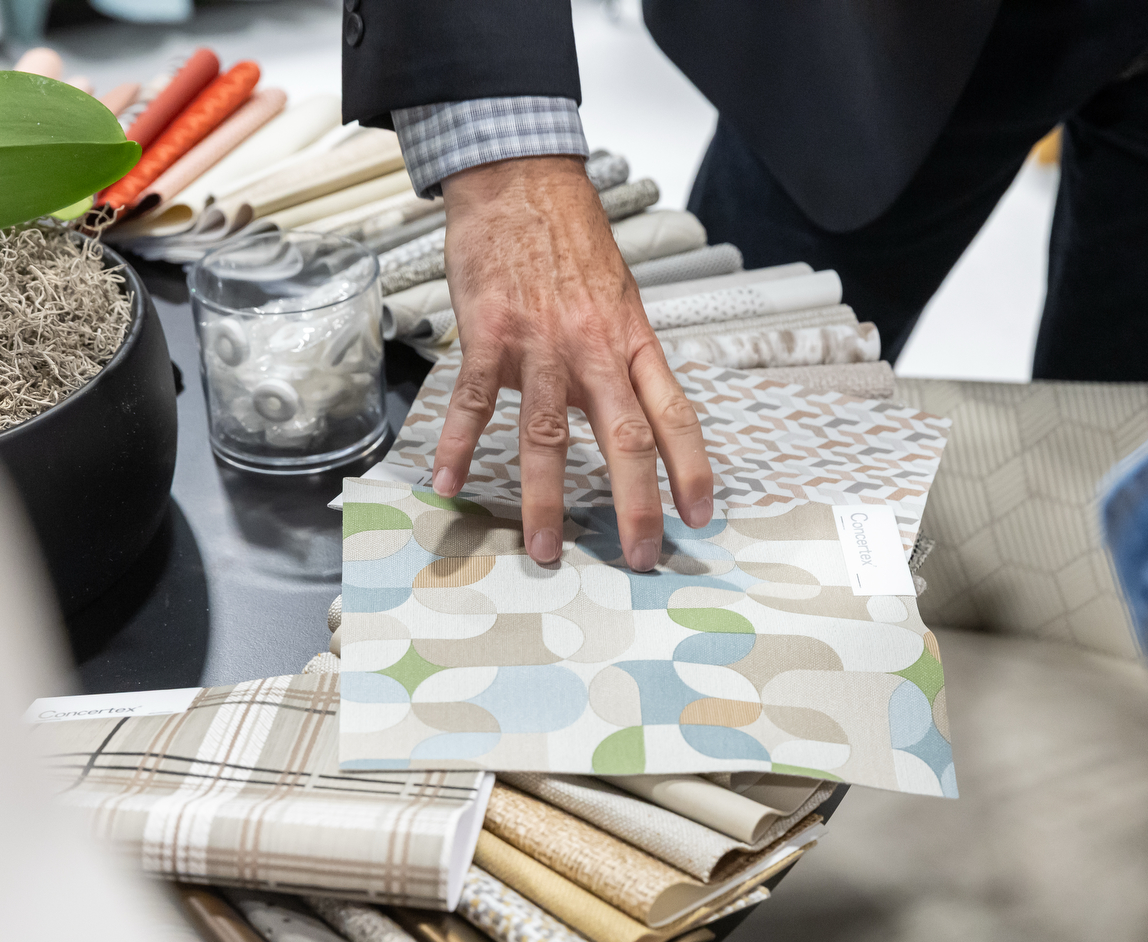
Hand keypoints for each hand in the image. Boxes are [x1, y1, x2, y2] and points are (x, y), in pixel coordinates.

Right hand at [434, 155, 713, 569]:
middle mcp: (595, 348)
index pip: (675, 414)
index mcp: (633, 340)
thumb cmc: (569, 241)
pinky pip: (475, 400)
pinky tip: (446, 482)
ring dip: (545, 497)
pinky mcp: (490, 333)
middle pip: (624, 438)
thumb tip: (628, 418)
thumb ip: (620, 360)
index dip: (692, 468)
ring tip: (545, 547)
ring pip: (548, 434)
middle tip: (638, 556)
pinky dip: (458, 444)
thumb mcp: (617, 299)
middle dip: (635, 505)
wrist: (520, 178)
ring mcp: (541, 342)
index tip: (701, 514)